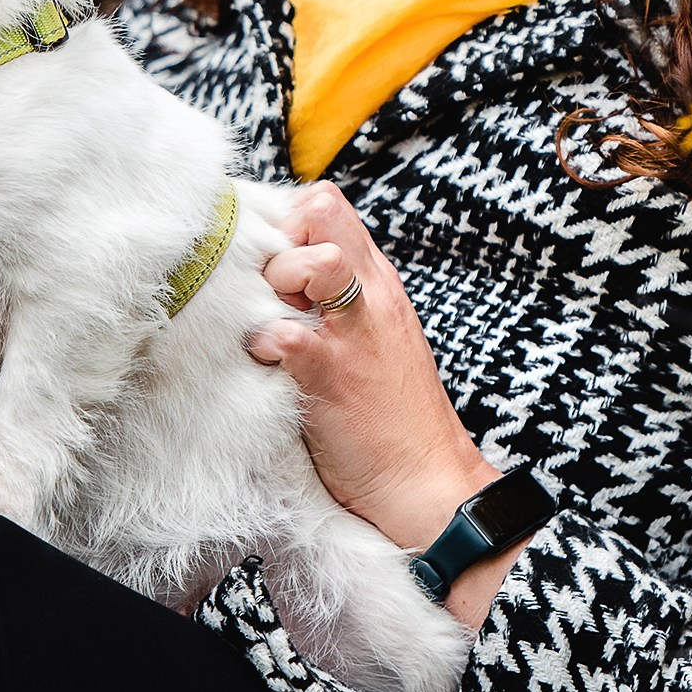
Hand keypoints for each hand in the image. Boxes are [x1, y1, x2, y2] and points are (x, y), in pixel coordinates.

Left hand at [247, 182, 516, 622]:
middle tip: (272, 294)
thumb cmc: (394, 422)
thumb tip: (280, 280)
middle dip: (280, 240)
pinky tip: (267, 366)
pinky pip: (286, 333)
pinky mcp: (334, 376)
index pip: (327, 206)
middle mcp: (371, 297)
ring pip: (310, 260)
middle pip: (318, 208)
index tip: (275, 264)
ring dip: (272, 288)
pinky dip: (263, 344)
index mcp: (380, 284)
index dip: (289, 224)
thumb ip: (340, 303)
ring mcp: (355, 334)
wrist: (427, 486)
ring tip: (272, 330)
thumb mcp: (376, 341)